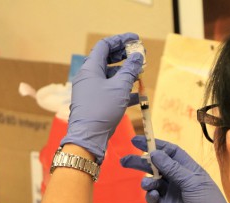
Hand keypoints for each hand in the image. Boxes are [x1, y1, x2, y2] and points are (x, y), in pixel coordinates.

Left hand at [61, 33, 143, 163]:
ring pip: (110, 76)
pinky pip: (110, 91)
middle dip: (124, 57)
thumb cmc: (102, 110)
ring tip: (140, 74)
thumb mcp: (120, 88)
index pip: (104, 46)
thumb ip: (130, 71)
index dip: (120, 40)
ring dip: (125, 74)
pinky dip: (123, 90)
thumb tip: (138, 57)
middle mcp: (89, 77)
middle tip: (139, 56)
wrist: (89, 137)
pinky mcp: (96, 103)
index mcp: (90, 69)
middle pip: (107, 60)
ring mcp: (91, 91)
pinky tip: (137, 95)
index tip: (134, 40)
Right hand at [121, 136, 229, 202]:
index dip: (155, 145)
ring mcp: (170, 193)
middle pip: (156, 166)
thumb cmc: (207, 202)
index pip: (169, 152)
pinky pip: (152, 198)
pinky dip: (150, 195)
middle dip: (141, 162)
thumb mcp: (192, 181)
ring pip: (152, 181)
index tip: (138, 140)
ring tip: (147, 183)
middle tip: (125, 160)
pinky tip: (154, 196)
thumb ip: (173, 168)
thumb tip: (155, 153)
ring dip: (147, 180)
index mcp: (187, 169)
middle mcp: (177, 179)